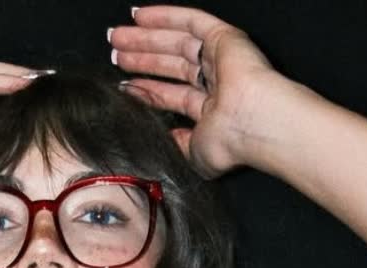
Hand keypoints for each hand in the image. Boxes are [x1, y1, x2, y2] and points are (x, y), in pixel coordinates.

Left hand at [109, 6, 280, 178]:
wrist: (252, 123)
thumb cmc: (229, 144)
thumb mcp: (192, 153)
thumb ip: (176, 143)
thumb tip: (163, 138)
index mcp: (210, 112)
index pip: (171, 96)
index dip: (146, 89)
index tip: (123, 84)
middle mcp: (215, 84)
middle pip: (170, 66)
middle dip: (140, 59)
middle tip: (114, 53)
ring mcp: (219, 59)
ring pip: (176, 42)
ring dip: (145, 38)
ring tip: (117, 36)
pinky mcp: (224, 38)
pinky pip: (190, 20)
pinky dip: (165, 16)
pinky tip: (139, 15)